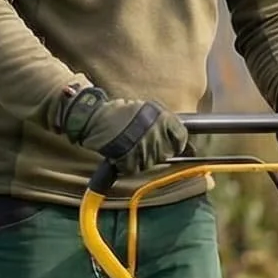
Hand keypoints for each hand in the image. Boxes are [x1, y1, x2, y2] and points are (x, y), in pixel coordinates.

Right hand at [50, 86, 191, 175]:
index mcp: (163, 120)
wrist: (96, 119)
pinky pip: (137, 168)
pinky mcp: (133, 163)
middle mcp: (158, 136)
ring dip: (145, 158)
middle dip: (160, 150)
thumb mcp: (146, 108)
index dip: (178, 142)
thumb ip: (162, 120)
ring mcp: (146, 151)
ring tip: (133, 148)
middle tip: (148, 145)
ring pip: (153, 162)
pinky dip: (131, 164)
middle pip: (168, 152)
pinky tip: (125, 154)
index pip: (181, 136)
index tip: (175, 144)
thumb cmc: (119, 112)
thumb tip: (173, 132)